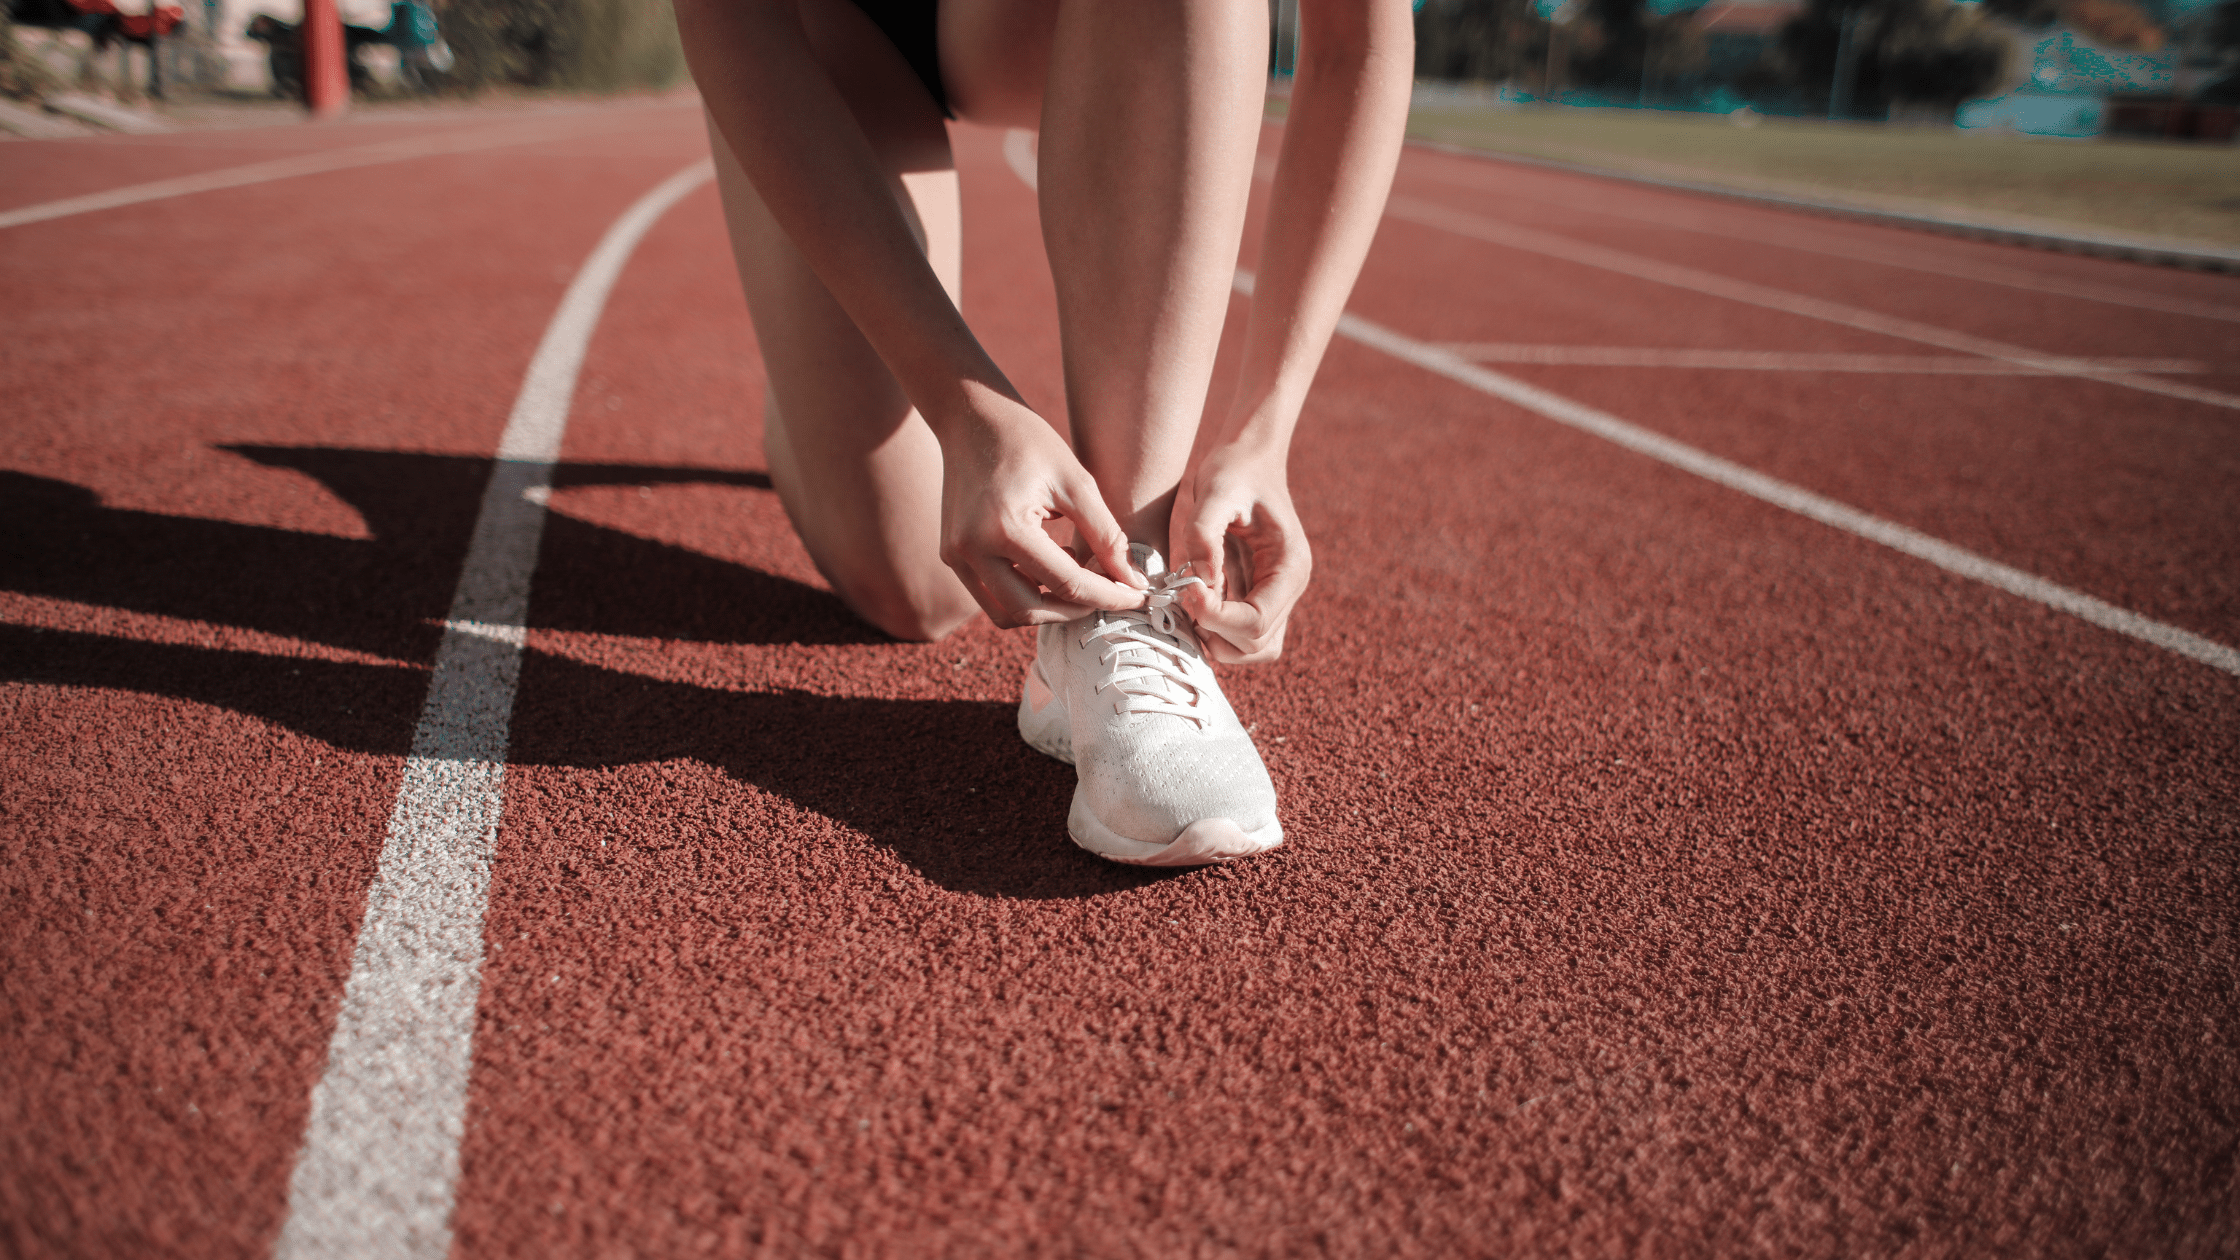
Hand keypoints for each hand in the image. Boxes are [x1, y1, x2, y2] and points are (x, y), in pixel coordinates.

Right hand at [937, 393, 1145, 627]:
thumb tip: (1134, 582)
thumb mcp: (1078, 483)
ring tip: (1078, 578)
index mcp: (1005, 527)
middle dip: (1076, 610)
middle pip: (1031, 611)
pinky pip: (991, 596)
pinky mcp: (952, 556)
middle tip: (1109, 592)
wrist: (973, 418)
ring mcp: (956, 556)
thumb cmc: (1028, 441)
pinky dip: (1025, 594)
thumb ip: (1107, 536)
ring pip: (1006, 613)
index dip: (1109, 595)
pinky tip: (1051, 567)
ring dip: (1047, 608)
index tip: (1139, 596)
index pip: (1067, 583)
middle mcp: (971, 549)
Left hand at [1169, 443, 1310, 663]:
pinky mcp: (1257, 595)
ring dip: (1215, 637)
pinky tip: (1194, 598)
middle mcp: (1288, 587)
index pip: (1258, 621)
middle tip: (1185, 595)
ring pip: (1251, 648)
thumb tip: (1201, 581)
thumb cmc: (1234, 470)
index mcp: (1290, 566)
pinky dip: (1215, 629)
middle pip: (1257, 644)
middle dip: (1215, 631)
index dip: (1217, 618)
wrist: (1248, 459)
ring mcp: (1276, 595)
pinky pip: (1240, 634)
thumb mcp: (1215, 491)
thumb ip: (1204, 533)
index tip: (1186, 590)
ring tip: (1190, 600)